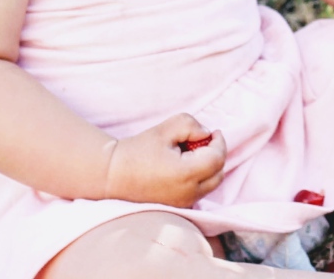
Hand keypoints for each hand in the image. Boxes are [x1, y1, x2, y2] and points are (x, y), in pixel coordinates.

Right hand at [104, 113, 225, 206]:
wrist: (113, 174)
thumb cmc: (138, 150)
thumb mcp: (166, 129)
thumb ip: (191, 125)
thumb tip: (206, 135)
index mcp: (186, 174)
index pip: (217, 159)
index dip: (219, 143)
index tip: (214, 132)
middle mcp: (188, 193)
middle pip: (218, 173)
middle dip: (216, 154)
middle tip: (204, 141)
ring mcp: (183, 203)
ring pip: (211, 184)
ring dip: (209, 167)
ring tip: (192, 153)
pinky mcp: (177, 207)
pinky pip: (199, 192)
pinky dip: (200, 178)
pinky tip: (185, 166)